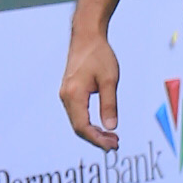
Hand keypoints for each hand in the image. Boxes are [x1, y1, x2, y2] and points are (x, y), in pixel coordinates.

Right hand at [58, 23, 119, 149]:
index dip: (96, 140)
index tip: (112, 146)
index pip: (82, 127)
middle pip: (78, 127)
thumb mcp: (109, 79)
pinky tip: (102, 126)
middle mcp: (66, 96)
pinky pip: (77, 114)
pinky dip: (89, 123)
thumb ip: (109, 104)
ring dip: (93, 132)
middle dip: (96, 139)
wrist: (86, 37)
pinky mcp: (69, 92)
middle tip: (116, 144)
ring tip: (112, 138)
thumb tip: (111, 127)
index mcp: (74, 94)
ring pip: (77, 122)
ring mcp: (66, 95)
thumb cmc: (99, 55)